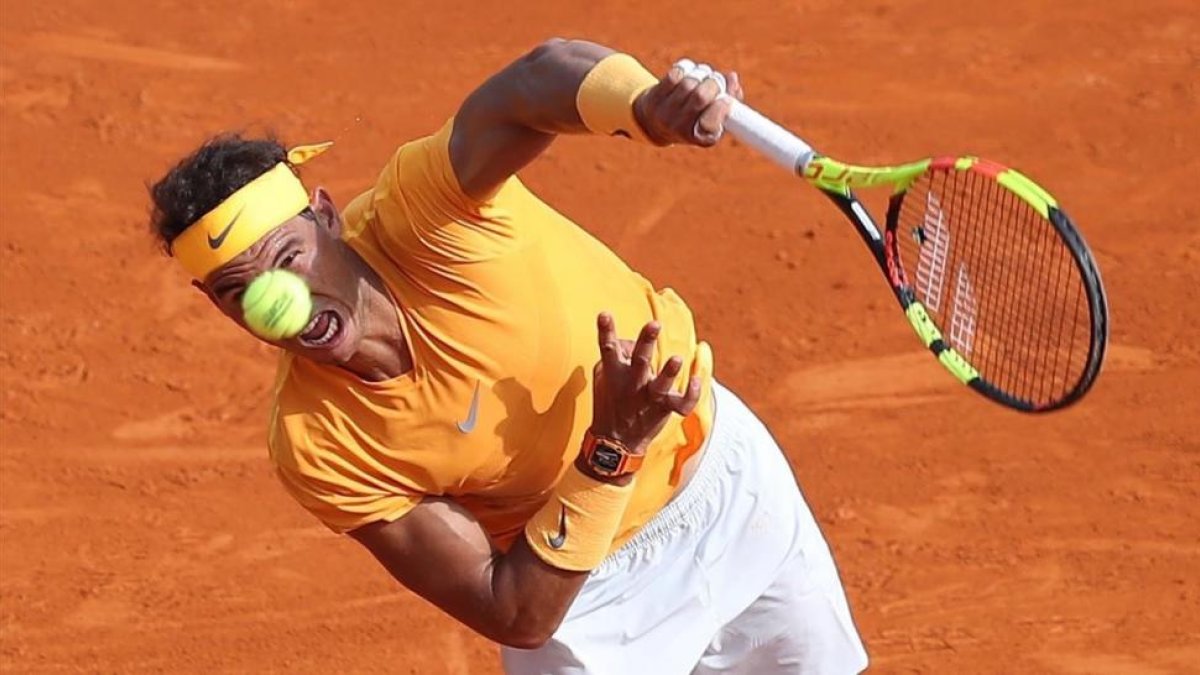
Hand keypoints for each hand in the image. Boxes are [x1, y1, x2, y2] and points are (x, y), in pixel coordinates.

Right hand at [588, 312, 702, 455]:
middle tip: (654, 324)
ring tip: (677, 359)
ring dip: (669, 372)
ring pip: (661, 385)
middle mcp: (632, 383)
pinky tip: (696, 379)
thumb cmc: (610, 401)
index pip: (607, 348)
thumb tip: (630, 340)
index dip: (605, 331)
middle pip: (640, 360)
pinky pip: (681, 404)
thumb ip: (616, 353)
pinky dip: (690, 394)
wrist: (615, 441)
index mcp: (615, 372)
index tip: (604, 314)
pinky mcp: (663, 409)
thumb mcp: (604, 376)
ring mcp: (648, 397)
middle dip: (646, 342)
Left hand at [634, 59, 745, 146]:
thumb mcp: (715, 115)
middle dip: (714, 82)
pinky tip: (687, 72)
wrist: (653, 124)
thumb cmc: (694, 118)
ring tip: (702, 75)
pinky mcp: (653, 99)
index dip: (723, 107)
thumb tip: (732, 78)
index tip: (727, 98)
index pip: (713, 123)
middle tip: (716, 80)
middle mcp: (680, 130)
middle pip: (701, 96)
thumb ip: (730, 99)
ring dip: (700, 73)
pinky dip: (685, 68)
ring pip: (688, 84)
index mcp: (701, 138)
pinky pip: (674, 75)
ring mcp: (664, 115)